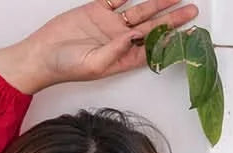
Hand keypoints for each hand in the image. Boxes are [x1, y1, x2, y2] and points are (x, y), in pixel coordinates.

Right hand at [0, 0, 199, 92]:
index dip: (170, 42)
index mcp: (120, 59)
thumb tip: (135, 37)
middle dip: (171, 19)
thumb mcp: (93, 65)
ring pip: (139, 10)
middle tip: (191, 10)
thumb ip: (116, 51)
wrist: (41, 54)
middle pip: (151, 28)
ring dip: (157, 2)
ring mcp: (108, 25)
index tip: (187, 35)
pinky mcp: (96, 10)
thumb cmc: (64, 67)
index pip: (151, 49)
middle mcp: (118, 42)